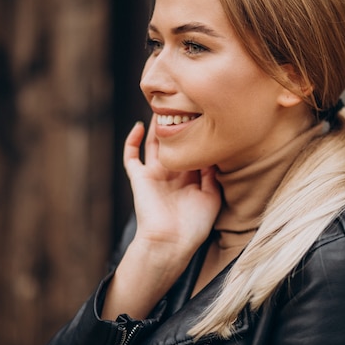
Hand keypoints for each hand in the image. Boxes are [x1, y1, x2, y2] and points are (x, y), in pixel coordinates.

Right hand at [123, 117, 221, 259]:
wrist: (170, 242)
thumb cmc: (193, 225)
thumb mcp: (211, 197)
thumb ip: (212, 174)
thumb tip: (212, 151)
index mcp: (190, 179)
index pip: (193, 150)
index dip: (197, 134)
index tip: (205, 115)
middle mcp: (173, 174)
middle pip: (174, 143)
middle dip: (177, 124)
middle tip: (183, 103)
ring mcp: (154, 174)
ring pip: (154, 144)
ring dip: (156, 126)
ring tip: (161, 104)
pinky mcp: (139, 178)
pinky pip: (131, 156)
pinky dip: (132, 140)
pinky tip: (140, 125)